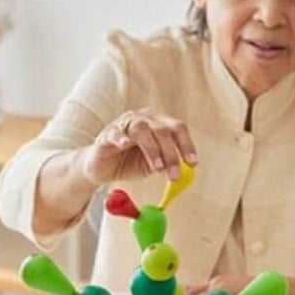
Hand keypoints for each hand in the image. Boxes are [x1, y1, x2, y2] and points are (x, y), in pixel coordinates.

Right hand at [82, 109, 198, 183]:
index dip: (187, 145)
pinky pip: (115, 132)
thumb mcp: (152, 166)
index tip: (192, 163)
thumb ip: (166, 164)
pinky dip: (121, 137)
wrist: (101, 168)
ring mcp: (124, 124)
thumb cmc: (129, 163)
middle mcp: (143, 119)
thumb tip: (182, 169)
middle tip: (174, 174)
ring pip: (142, 129)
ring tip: (157, 168)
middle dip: (171, 153)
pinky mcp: (107, 134)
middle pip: (162, 129)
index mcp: (158, 125)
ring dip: (153, 149)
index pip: (177, 128)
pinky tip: (125, 145)